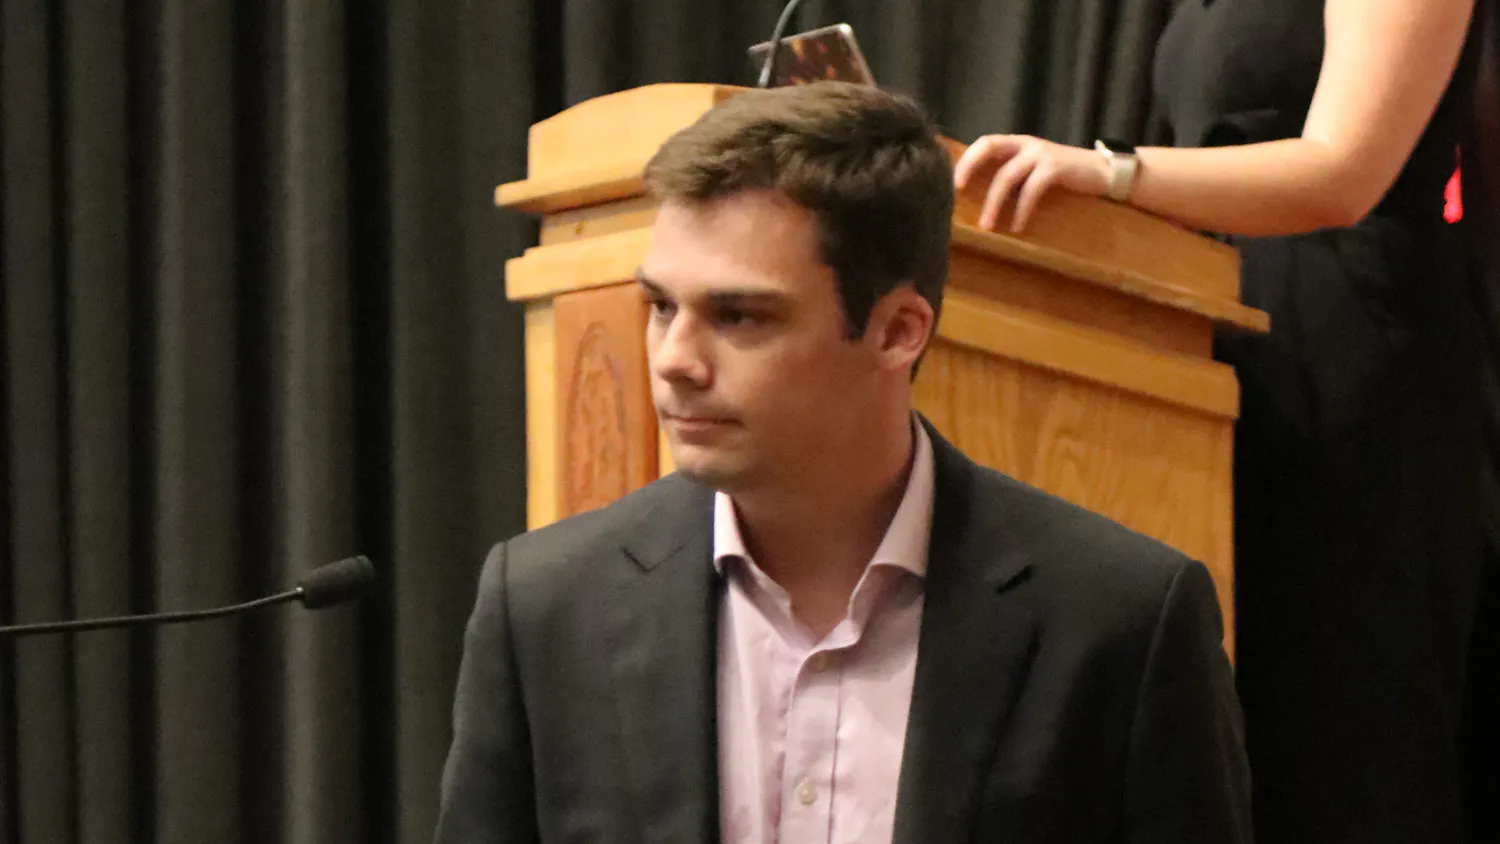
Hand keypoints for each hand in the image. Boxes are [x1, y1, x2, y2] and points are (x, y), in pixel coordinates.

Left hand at [953, 135, 1111, 232]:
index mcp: (1018, 143)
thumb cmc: (1065, 177)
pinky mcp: (1055, 168)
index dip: (967, 159)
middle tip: (957, 193)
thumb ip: (1013, 175)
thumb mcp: (1035, 172)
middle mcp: (1027, 144)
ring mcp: (1041, 154)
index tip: (953, 181)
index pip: (985, 142)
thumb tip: (980, 196)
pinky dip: (1021, 210)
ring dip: (994, 203)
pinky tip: (1018, 227)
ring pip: (1006, 177)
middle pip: (989, 148)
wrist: (1104, 174)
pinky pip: (1030, 191)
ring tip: (988, 226)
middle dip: (969, 168)